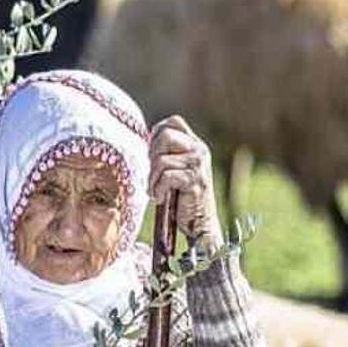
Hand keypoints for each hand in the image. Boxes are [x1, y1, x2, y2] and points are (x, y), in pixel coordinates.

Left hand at [149, 116, 222, 248]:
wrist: (200, 224)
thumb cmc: (182, 199)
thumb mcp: (175, 170)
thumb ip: (167, 154)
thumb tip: (147, 138)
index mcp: (195, 145)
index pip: (173, 122)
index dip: (157, 134)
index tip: (153, 155)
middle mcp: (199, 150)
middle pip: (164, 136)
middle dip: (152, 158)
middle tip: (154, 176)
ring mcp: (198, 164)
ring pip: (161, 160)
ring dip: (152, 180)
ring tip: (156, 192)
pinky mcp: (194, 180)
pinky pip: (166, 176)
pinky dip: (158, 189)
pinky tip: (161, 198)